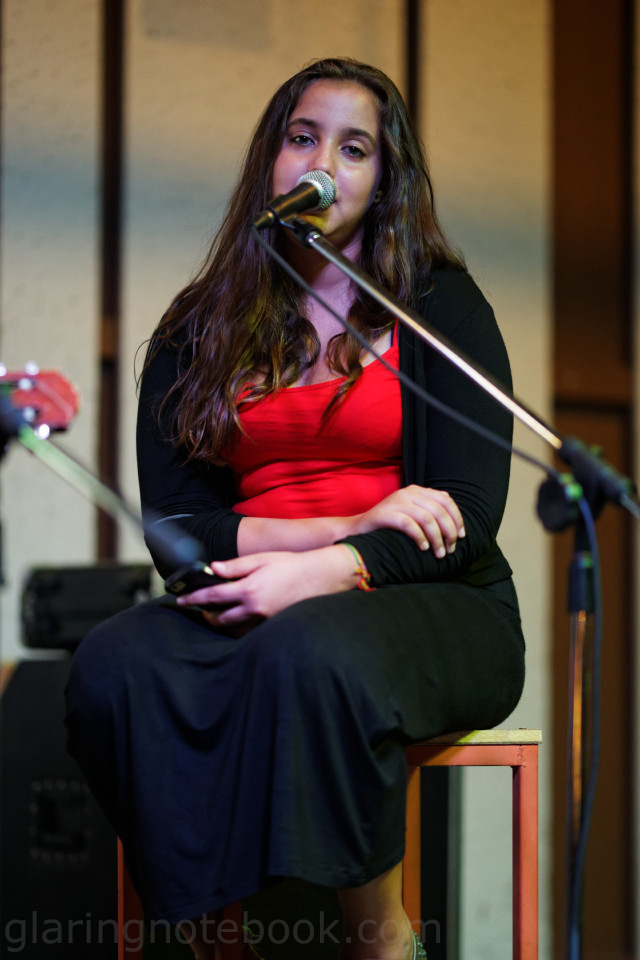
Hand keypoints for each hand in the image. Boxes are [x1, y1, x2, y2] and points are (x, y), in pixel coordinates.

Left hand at [176, 545, 356, 627]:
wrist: (319, 578)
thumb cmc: (290, 564)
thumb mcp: (261, 559)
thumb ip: (235, 566)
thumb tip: (213, 568)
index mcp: (248, 589)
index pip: (212, 597)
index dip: (194, 598)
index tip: (180, 600)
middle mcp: (253, 608)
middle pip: (219, 618)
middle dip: (205, 613)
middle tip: (197, 607)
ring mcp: (263, 619)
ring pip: (232, 627)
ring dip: (220, 621)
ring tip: (213, 613)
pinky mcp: (271, 624)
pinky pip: (247, 630)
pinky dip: (237, 626)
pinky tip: (236, 619)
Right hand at [349, 485, 464, 556]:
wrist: (358, 529)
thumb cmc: (389, 525)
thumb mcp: (410, 512)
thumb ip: (428, 508)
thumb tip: (452, 513)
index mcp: (416, 490)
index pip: (445, 500)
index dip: (457, 518)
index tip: (461, 536)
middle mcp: (408, 492)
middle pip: (438, 510)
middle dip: (449, 532)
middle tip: (451, 549)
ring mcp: (396, 502)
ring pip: (427, 518)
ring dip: (437, 538)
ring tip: (439, 553)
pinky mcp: (386, 514)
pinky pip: (410, 525)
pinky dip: (420, 538)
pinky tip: (424, 548)